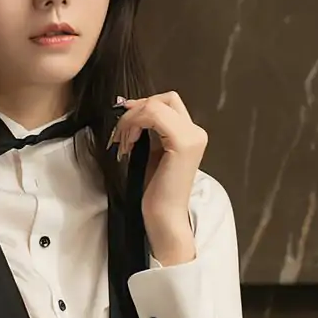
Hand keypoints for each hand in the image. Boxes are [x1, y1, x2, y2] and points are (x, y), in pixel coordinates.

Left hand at [112, 89, 206, 264]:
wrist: (163, 218)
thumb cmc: (154, 192)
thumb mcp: (150, 153)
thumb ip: (147, 131)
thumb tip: (127, 106)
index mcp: (191, 135)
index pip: (167, 102)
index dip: (141, 106)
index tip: (123, 125)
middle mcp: (196, 133)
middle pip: (163, 99)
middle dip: (136, 111)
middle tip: (121, 135)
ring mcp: (192, 137)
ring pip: (155, 105)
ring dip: (131, 120)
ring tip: (123, 143)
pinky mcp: (183, 143)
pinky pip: (153, 115)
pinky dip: (134, 125)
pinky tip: (128, 145)